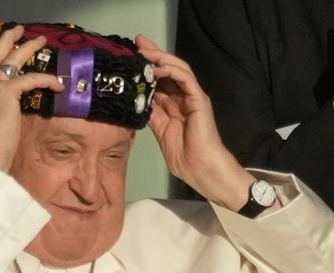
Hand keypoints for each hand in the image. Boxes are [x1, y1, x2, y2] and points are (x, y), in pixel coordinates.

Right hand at [0, 25, 62, 171]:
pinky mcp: (7, 91)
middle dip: (7, 40)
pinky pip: (31, 79)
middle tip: (18, 30)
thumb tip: (11, 114)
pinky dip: (47, 80)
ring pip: (12, 59)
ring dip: (28, 48)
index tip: (2, 48)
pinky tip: (58, 84)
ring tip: (41, 42)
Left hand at [136, 35, 255, 210]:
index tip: (132, 55)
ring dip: (161, 58)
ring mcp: (193, 97)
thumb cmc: (185, 158)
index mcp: (174, 105)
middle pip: (168, 69)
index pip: (160, 79)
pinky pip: (186, 78)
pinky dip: (171, 71)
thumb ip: (152, 114)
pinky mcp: (198, 99)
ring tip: (145, 52)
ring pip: (178, 69)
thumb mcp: (160, 132)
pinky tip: (156, 69)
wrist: (201, 169)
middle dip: (153, 54)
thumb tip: (138, 99)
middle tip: (137, 42)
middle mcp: (184, 97)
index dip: (148, 66)